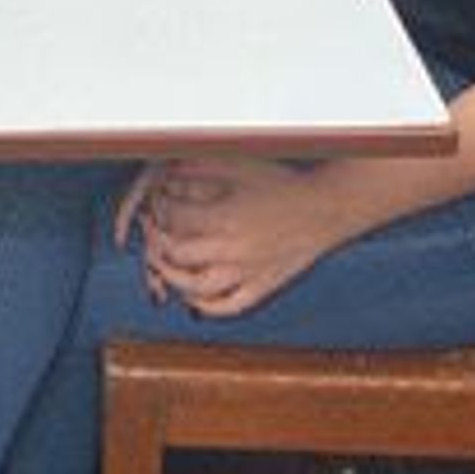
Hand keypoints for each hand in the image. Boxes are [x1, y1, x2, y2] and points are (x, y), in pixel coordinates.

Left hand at [130, 156, 343, 317]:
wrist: (323, 207)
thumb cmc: (282, 184)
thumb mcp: (236, 167)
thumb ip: (199, 170)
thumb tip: (166, 174)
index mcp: (224, 217)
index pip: (173, 219)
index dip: (158, 209)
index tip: (156, 202)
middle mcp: (233, 249)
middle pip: (177, 255)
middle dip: (156, 242)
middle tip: (151, 232)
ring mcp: (248, 273)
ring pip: (196, 288)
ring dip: (171, 278)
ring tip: (162, 265)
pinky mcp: (263, 287)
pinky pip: (228, 306)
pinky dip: (205, 306)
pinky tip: (193, 298)